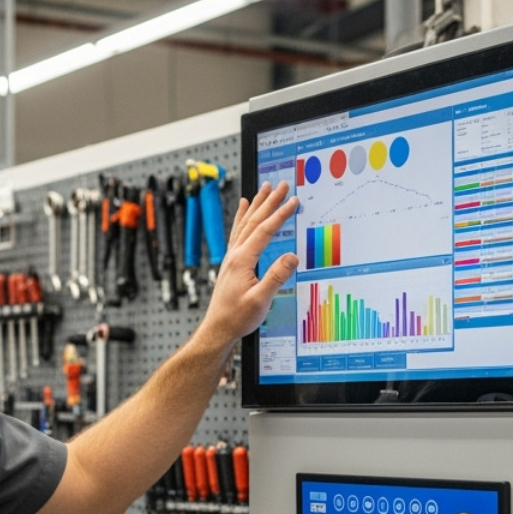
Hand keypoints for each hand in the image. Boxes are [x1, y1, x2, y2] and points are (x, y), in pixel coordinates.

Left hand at [199, 181, 299, 347]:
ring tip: (265, 188)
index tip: (294, 201)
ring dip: (256, 204)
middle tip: (283, 185)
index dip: (280, 214)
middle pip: (254, 220)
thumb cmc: (238, 318)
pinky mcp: (231, 262)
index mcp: (242, 260)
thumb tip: (292, 256)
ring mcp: (231, 257)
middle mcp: (235, 254)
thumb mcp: (261, 300)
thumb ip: (276, 277)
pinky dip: (241, 216)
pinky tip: (243, 207)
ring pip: (245, 223)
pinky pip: (237, 231)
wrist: (218, 328)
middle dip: (270, 201)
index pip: (265, 230)